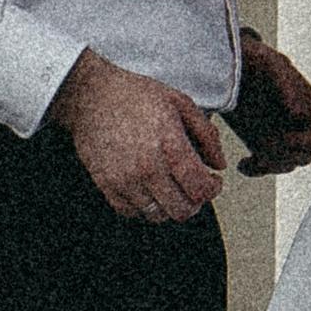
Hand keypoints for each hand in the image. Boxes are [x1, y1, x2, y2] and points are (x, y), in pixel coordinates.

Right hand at [52, 48, 226, 223]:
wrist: (90, 95)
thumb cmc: (134, 95)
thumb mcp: (179, 102)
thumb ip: (206, 133)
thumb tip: (219, 163)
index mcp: (170, 144)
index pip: (200, 189)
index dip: (213, 189)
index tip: (212, 182)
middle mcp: (148, 167)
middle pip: (182, 210)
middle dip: (195, 202)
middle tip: (194, 189)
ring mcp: (125, 179)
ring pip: (158, 216)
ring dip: (169, 205)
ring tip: (170, 187)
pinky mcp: (106, 185)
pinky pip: (131, 213)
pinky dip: (143, 206)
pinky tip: (147, 188)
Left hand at [232, 29, 310, 176]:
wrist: (232, 66)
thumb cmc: (256, 60)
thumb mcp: (271, 64)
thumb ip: (286, 84)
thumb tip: (299, 114)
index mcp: (308, 105)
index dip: (306, 142)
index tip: (284, 140)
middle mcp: (299, 124)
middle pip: (304, 156)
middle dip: (284, 155)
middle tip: (262, 146)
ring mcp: (281, 135)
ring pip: (286, 164)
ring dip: (269, 165)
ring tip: (250, 158)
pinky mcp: (262, 143)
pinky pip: (266, 166)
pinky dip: (254, 170)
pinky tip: (241, 164)